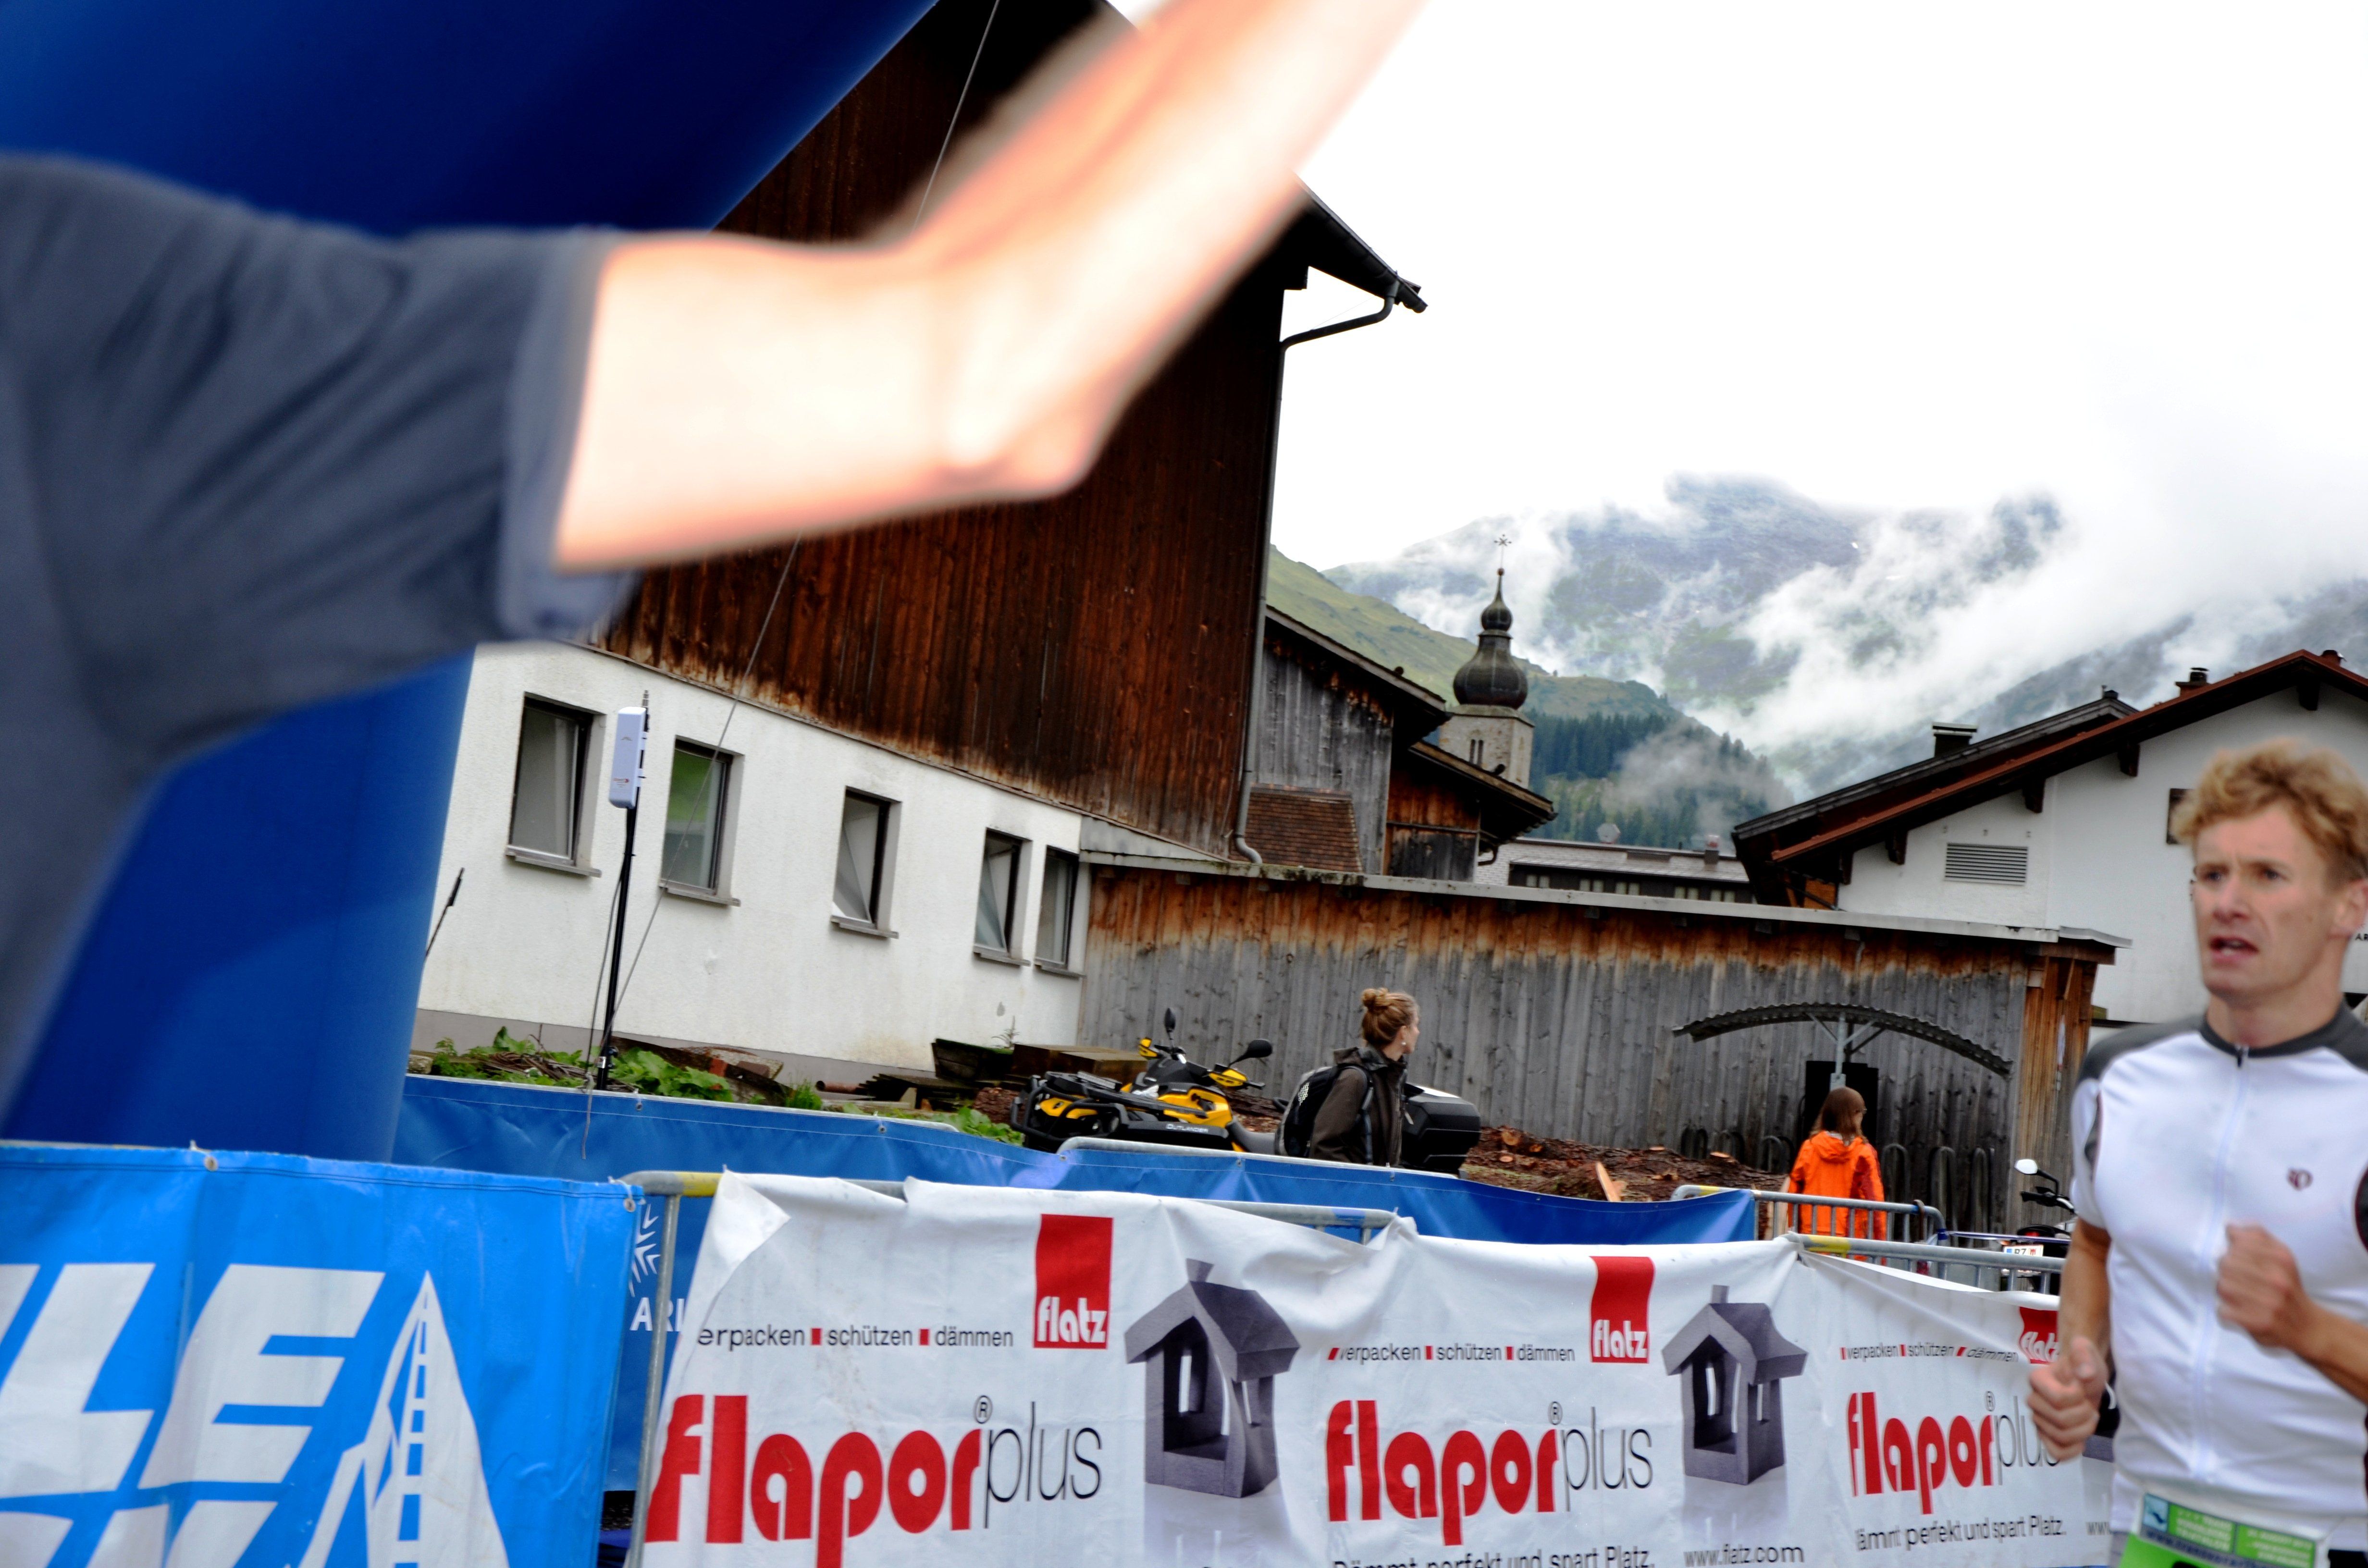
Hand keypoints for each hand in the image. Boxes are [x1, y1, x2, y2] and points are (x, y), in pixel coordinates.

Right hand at [2027, 1335, 2105, 1459]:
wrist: (2084, 1379)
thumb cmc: (2082, 1364)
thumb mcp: (2086, 1353)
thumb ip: (2084, 1356)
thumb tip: (2085, 1374)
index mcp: (2037, 1380)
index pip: (2058, 1399)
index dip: (2078, 1397)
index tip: (2083, 1387)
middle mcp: (2034, 1401)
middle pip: (2060, 1421)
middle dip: (2084, 1414)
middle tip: (2090, 1404)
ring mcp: (2040, 1420)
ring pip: (2061, 1437)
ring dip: (2084, 1430)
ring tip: (2091, 1417)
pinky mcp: (2049, 1435)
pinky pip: (2056, 1452)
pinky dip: (2071, 1452)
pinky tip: (2082, 1442)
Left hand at [2219, 1224, 2312, 1350]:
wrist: (2308, 1327)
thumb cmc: (2288, 1288)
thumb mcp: (2281, 1258)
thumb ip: (2257, 1238)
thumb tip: (2230, 1227)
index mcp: (2282, 1259)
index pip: (2238, 1243)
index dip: (2232, 1249)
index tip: (2239, 1257)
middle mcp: (2278, 1279)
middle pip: (2226, 1263)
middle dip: (2225, 1269)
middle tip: (2235, 1278)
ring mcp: (2270, 1303)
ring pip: (2222, 1286)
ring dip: (2224, 1290)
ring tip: (2236, 1293)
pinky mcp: (2260, 1323)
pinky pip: (2224, 1310)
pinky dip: (2226, 1310)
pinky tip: (2237, 1310)